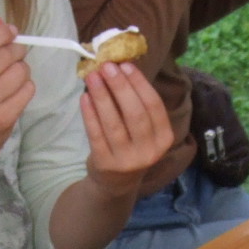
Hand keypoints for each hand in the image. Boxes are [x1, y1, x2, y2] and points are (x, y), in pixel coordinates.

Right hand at [0, 18, 33, 157]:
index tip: (10, 31)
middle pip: (3, 56)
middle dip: (16, 50)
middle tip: (16, 52)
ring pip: (19, 72)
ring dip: (23, 68)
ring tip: (15, 74)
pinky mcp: (4, 119)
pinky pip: (27, 90)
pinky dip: (27, 85)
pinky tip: (17, 90)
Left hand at [80, 61, 175, 195]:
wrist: (117, 183)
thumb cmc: (132, 147)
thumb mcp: (145, 132)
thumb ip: (138, 105)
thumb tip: (121, 68)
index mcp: (164, 138)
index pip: (153, 105)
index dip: (139, 83)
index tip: (125, 65)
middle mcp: (149, 151)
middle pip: (135, 113)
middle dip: (120, 86)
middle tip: (106, 66)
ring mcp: (127, 160)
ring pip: (114, 122)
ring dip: (102, 96)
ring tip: (92, 77)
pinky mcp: (106, 164)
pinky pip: (96, 134)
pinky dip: (90, 114)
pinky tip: (84, 97)